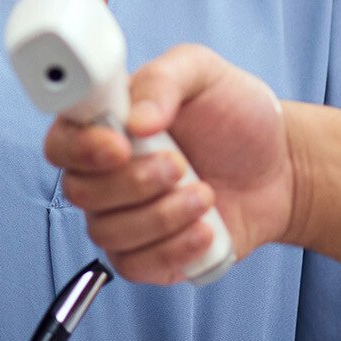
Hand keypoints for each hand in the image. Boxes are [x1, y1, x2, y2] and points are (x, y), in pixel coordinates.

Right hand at [45, 45, 298, 283]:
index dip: (80, 148)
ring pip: (108, 232)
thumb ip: (164, 81)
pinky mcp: (147, 255)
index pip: (60, 140)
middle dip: (134, 182)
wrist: (280, 168)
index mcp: (107, 123)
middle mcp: (106, 173)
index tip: (120, 145)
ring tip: (204, 193)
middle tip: (181, 164)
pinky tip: (205, 228)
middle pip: (80, 191)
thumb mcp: (204, 74)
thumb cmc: (236, 116)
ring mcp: (124, 216)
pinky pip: (135, 265)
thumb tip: (134, 119)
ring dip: (161, 215)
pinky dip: (173, 249)